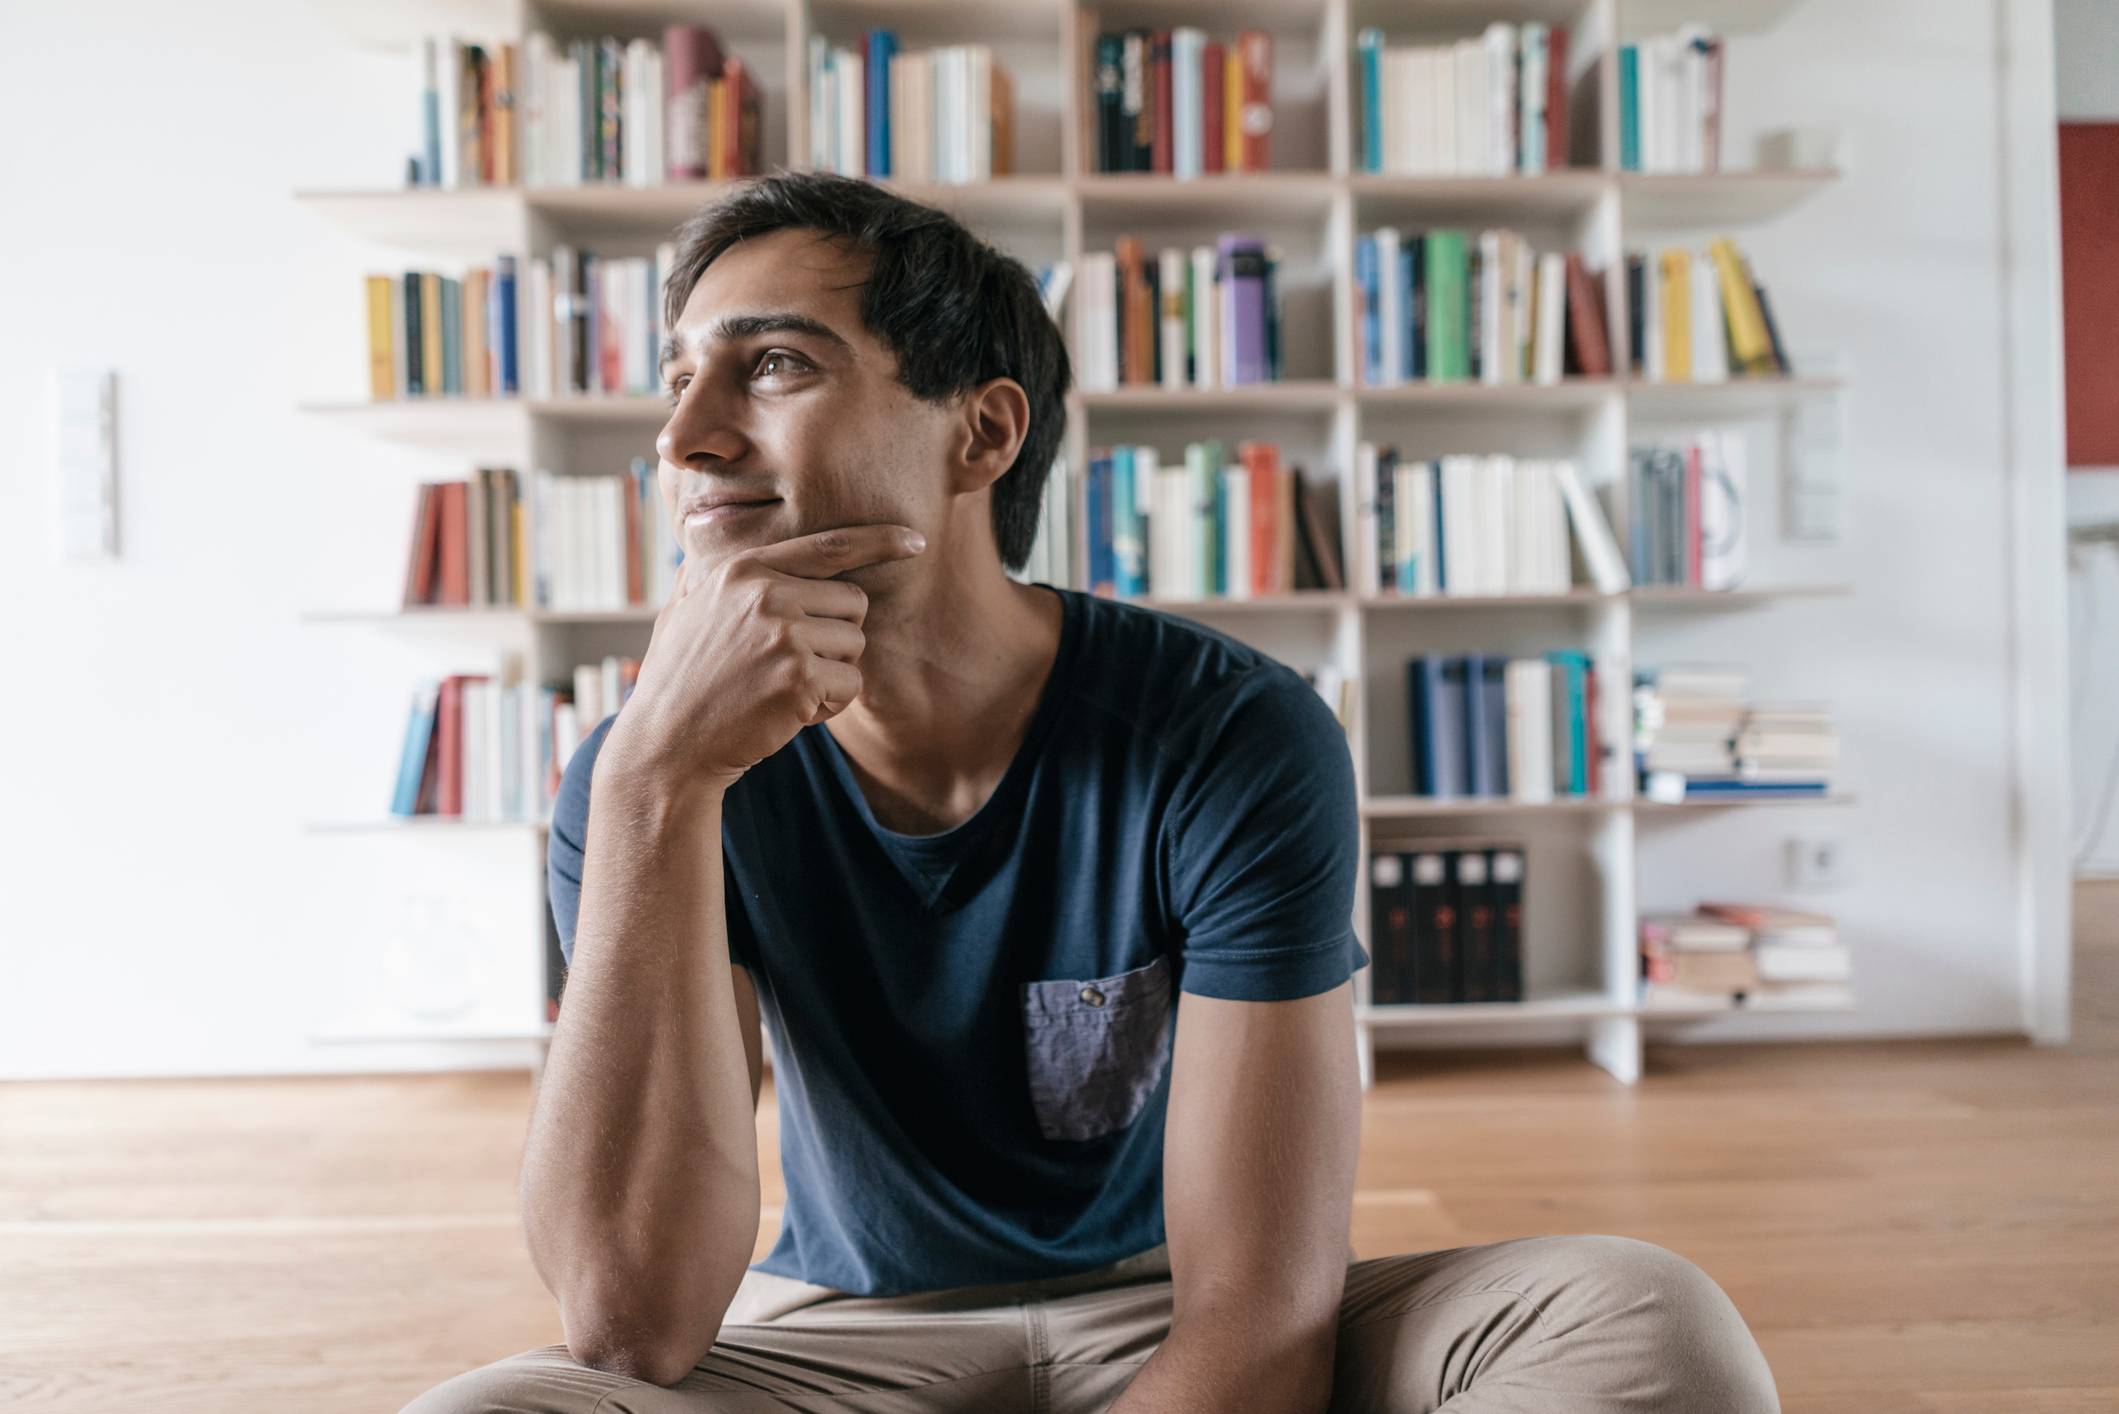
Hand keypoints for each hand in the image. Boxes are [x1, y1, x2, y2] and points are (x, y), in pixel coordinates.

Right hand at [606, 524, 926, 795]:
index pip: (829, 546)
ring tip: (783, 689)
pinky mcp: (799, 677)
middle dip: (838, 637)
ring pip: (856, 645)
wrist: (665, 745)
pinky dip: (829, 706)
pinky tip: (789, 713)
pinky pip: (851, 685)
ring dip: (832, 674)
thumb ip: (707, 579)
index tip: (916, 541)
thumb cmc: (676, 682)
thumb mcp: (681, 611)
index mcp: (744, 570)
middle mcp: (766, 593)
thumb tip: (713, 554)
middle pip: (854, 602)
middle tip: (794, 666)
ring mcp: (784, 634)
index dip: (879, 541)